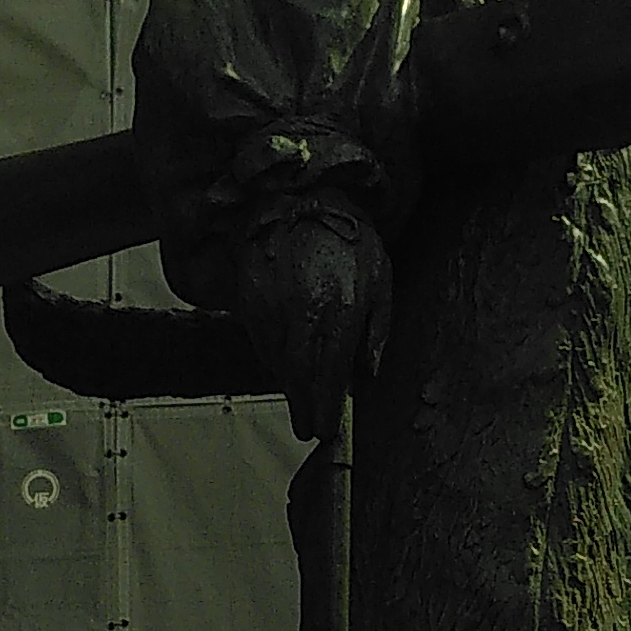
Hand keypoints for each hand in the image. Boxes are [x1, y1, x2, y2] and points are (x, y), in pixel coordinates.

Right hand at [234, 197, 389, 441]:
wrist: (300, 199)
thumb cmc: (348, 238)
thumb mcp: (381, 281)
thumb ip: (377, 331)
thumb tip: (367, 374)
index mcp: (340, 314)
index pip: (329, 378)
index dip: (324, 410)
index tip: (323, 432)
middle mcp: (303, 317)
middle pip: (300, 380)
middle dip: (304, 408)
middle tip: (308, 429)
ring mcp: (272, 310)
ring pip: (278, 365)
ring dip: (289, 386)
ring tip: (300, 401)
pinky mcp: (250, 300)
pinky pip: (261, 342)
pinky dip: (272, 358)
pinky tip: (284, 364)